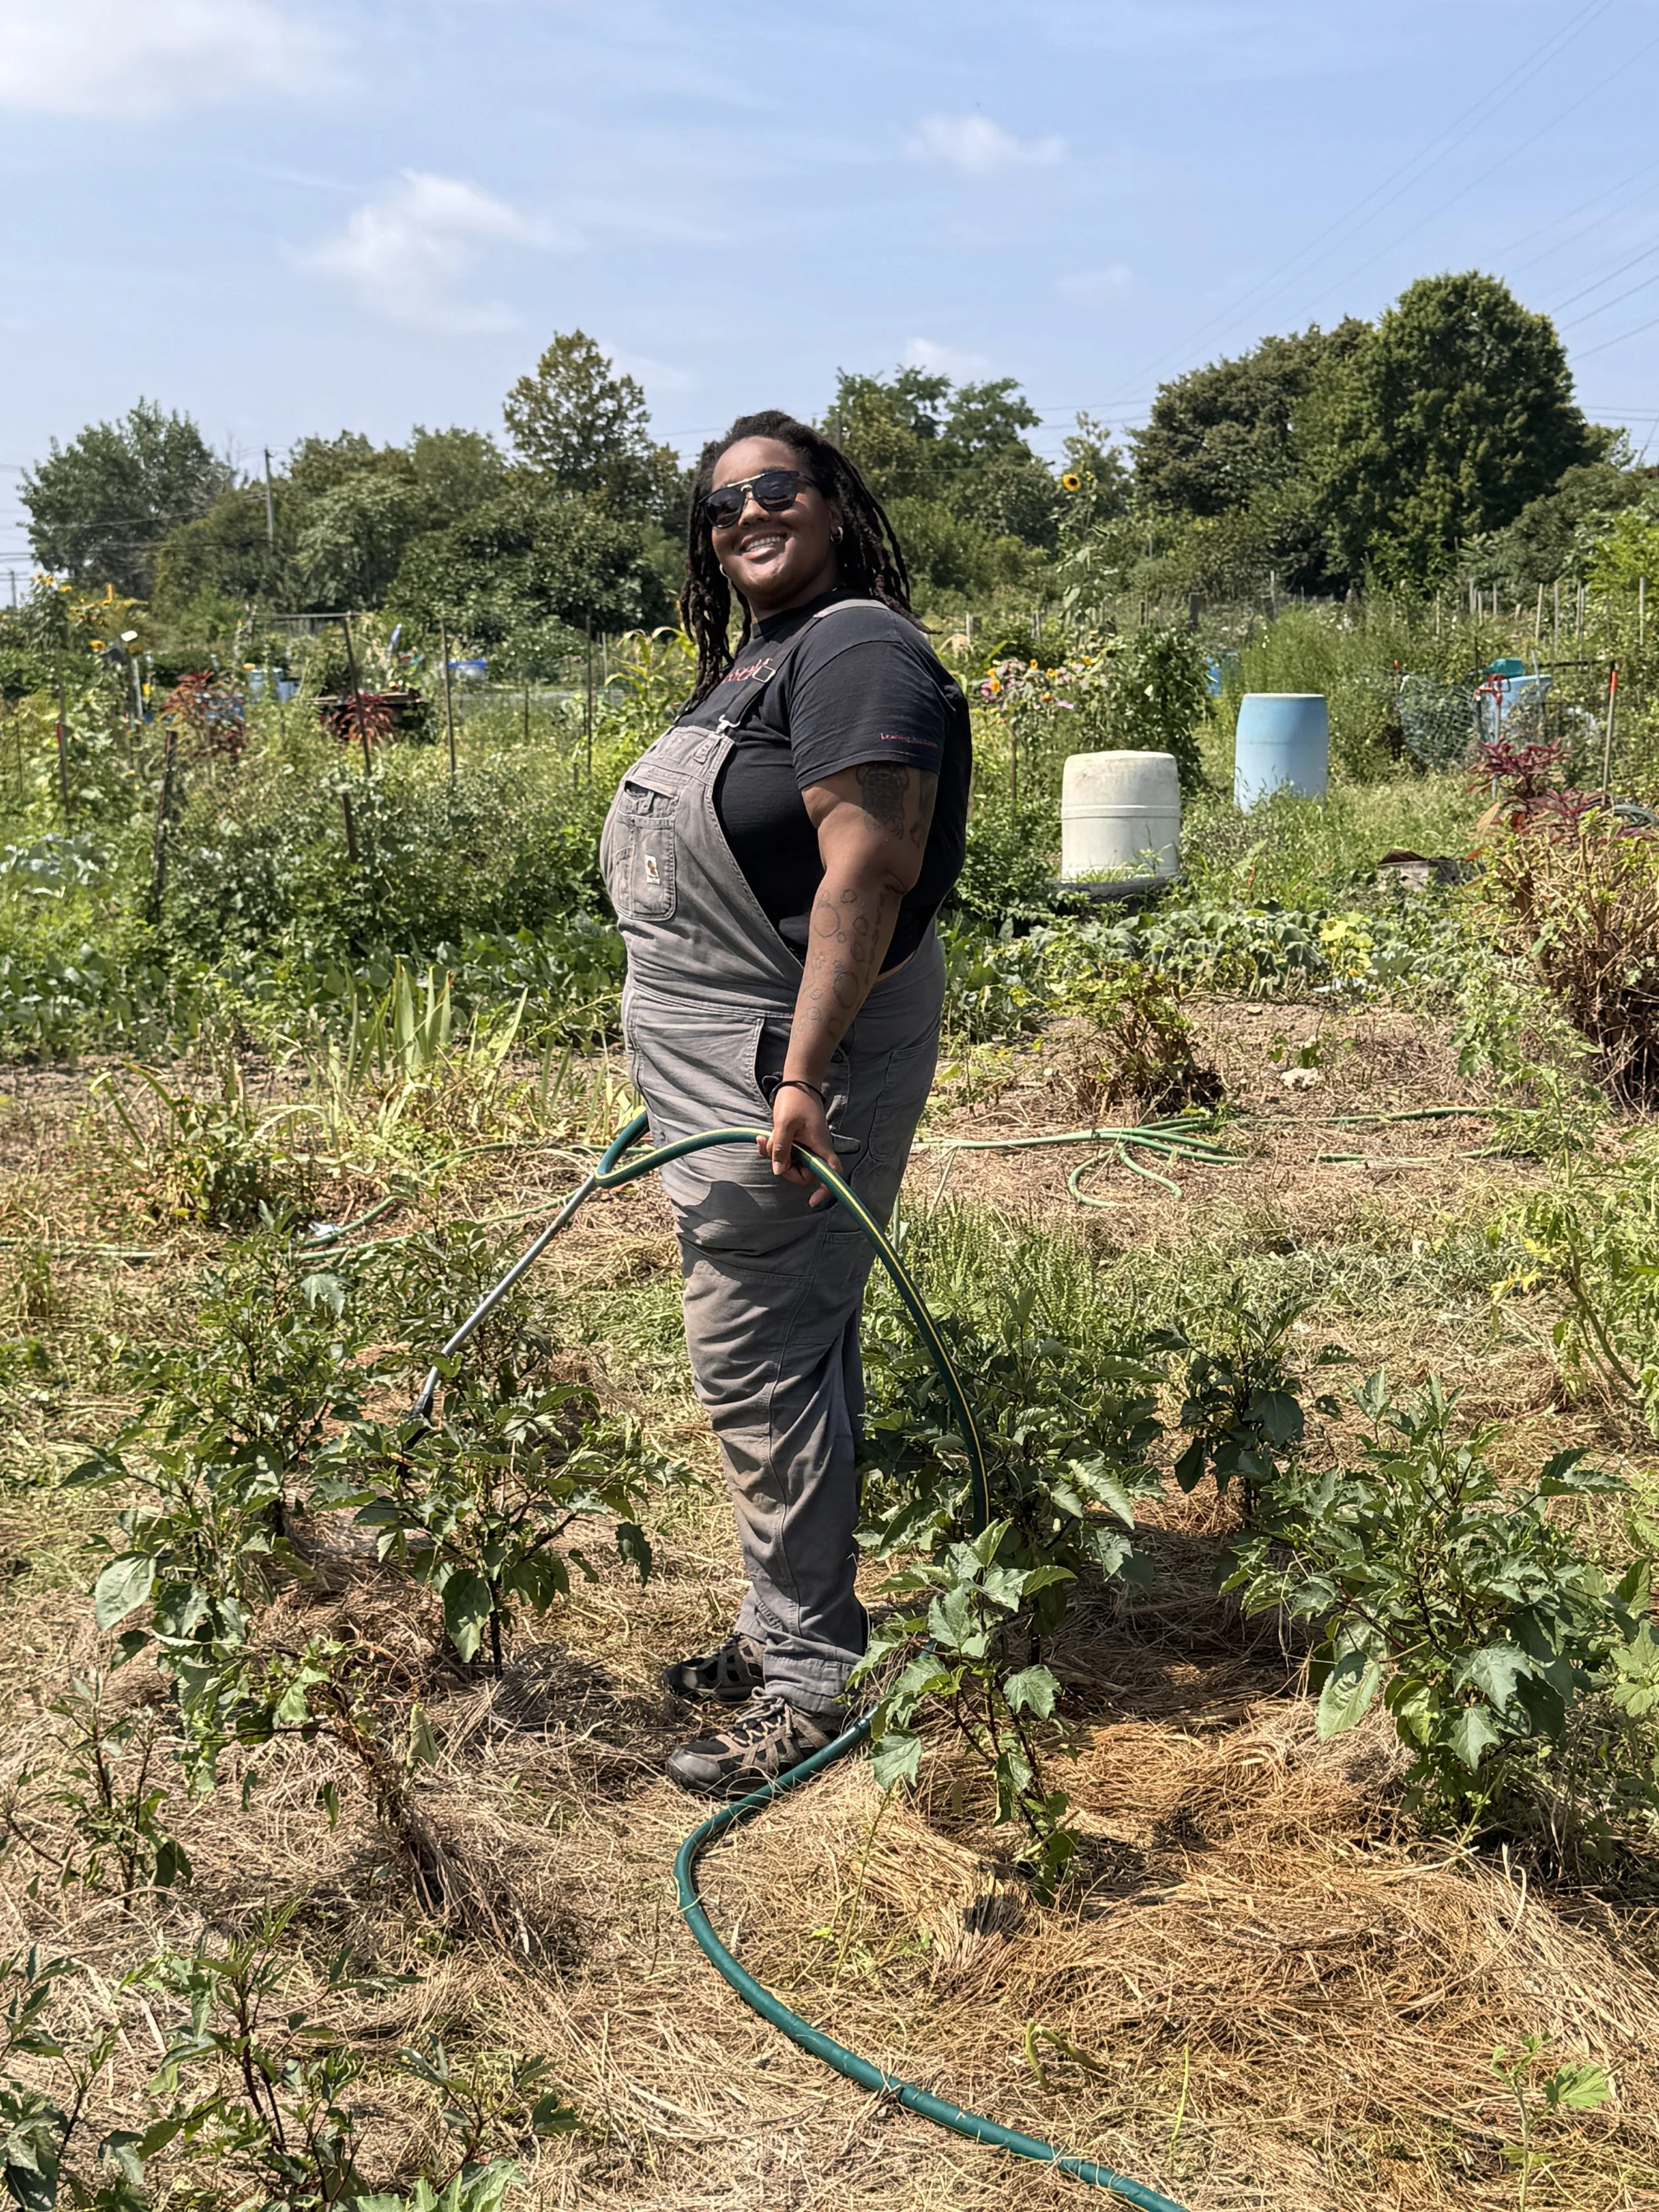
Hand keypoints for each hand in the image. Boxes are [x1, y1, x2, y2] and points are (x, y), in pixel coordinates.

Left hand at [759, 1083, 840, 1207]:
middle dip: (785, 1168)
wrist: (797, 1083)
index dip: (825, 1190)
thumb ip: (781, 1148)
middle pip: (805, 1174)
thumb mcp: (784, 1124)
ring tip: (764, 1139)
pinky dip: (775, 1150)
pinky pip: (787, 1155)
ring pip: (793, 1164)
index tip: (812, 1201)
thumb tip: (778, 1171)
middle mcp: (817, 1150)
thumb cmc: (795, 1100)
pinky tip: (764, 1138)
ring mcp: (808, 1147)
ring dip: (776, 1157)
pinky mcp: (799, 1143)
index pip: (831, 1174)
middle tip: (769, 1150)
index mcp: (820, 1146)